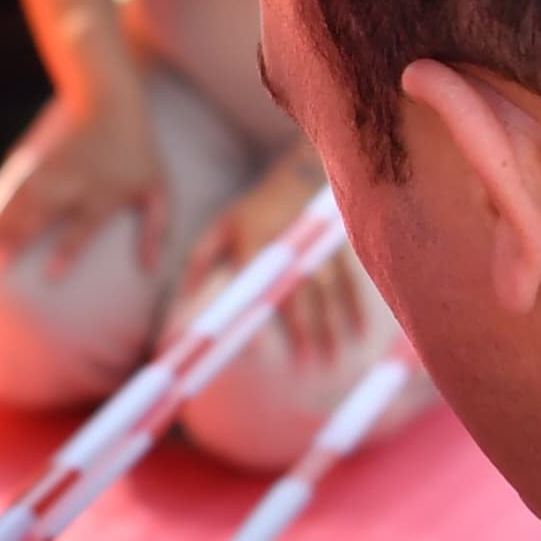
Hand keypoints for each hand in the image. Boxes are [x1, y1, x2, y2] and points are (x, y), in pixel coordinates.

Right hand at [0, 87, 167, 273]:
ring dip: (0, 226)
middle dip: (19, 238)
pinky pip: (12, 186)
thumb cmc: (139, 151)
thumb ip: (158, 228)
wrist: (107, 98)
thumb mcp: (158, 188)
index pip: (85, 226)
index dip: (68, 250)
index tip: (51, 275)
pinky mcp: (35, 160)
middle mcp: (75, 183)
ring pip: (22, 200)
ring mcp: (52, 170)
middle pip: (43, 213)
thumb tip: (150, 270)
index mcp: (104, 194)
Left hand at [182, 155, 355, 365]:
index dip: (256, 315)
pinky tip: (359, 333)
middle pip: (297, 293)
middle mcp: (288, 246)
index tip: (256, 349)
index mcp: (253, 241)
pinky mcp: (338, 247)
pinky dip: (356, 308)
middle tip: (303, 364)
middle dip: (302, 330)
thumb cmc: (252, 212)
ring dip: (330, 326)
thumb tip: (182, 301)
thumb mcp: (221, 227)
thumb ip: (200, 263)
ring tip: (329, 359)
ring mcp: (316, 246)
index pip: (255, 283)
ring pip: (327, 292)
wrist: (297, 176)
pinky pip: (351, 281)